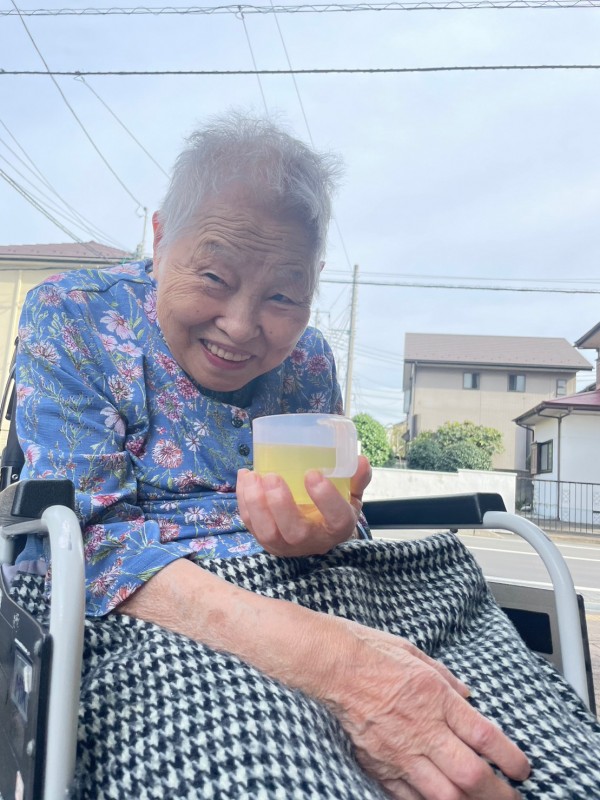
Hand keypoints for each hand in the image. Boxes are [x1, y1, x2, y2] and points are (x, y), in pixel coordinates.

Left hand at [236, 455, 371, 556]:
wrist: (317, 534)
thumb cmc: (334, 510)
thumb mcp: (351, 495)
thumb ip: (356, 478)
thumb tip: (360, 460)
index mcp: (338, 528)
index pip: (337, 519)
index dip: (326, 499)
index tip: (313, 474)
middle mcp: (311, 541)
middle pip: (295, 532)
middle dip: (280, 504)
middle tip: (272, 476)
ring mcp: (285, 544)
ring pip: (267, 532)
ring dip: (256, 504)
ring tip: (252, 476)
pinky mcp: (265, 541)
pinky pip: (251, 525)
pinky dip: (244, 501)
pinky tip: (245, 477)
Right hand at [320, 619, 529, 799]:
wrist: (330, 663)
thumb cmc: (369, 650)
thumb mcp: (415, 653)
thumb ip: (445, 678)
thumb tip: (467, 697)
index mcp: (436, 698)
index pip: (486, 737)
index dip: (511, 759)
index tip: (523, 769)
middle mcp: (423, 728)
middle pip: (471, 775)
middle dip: (499, 794)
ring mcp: (400, 751)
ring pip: (443, 795)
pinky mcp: (378, 763)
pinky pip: (407, 797)